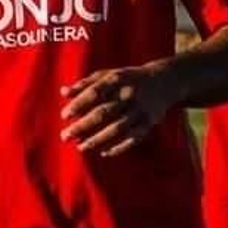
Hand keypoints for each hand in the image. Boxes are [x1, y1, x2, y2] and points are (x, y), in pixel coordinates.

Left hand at [60, 62, 179, 155]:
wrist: (164, 81)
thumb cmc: (128, 78)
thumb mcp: (109, 74)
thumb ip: (86, 83)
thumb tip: (63, 92)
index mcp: (117, 79)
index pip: (95, 92)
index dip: (78, 104)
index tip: (64, 115)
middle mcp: (129, 94)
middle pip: (103, 113)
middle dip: (82, 126)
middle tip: (65, 136)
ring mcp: (140, 110)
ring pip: (117, 129)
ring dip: (97, 140)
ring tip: (80, 147)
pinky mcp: (149, 123)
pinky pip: (133, 139)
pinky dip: (119, 147)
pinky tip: (103, 152)